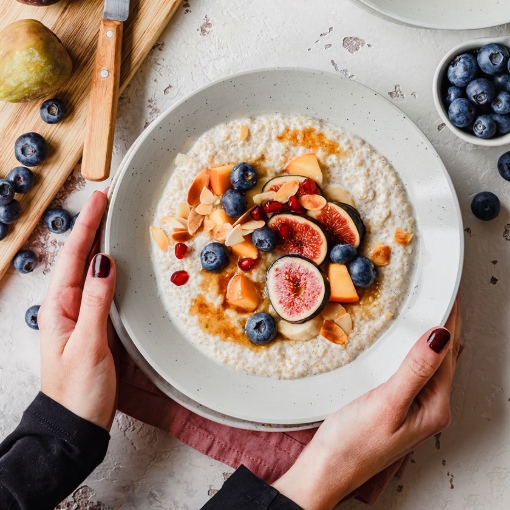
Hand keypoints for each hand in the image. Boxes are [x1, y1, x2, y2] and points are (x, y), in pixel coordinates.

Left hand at [38, 191, 116, 429]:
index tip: (99, 198)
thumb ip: (96, 302)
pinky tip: (118, 261)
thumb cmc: (78, 389)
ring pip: (91, 270)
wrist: (77, 423)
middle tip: (105, 200)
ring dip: (100, 243)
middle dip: (92, 226)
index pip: (75, 257)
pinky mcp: (95, 323)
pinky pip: (103, 287)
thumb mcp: (88, 344)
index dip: (87, 225)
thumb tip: (104, 262)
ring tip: (111, 221)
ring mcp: (81, 313)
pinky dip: (111, 268)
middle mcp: (68, 305)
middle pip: (80, 257)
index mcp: (59, 307)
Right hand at [273, 298, 460, 509]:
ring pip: (428, 362)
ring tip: (427, 310)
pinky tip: (404, 342)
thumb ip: (415, 370)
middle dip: (444, 324)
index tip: (449, 292)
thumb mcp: (386, 404)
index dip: (450, 319)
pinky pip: (412, 370)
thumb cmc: (352, 444)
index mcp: (434, 407)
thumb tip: (441, 336)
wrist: (326, 470)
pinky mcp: (395, 405)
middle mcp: (429, 407)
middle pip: (443, 357)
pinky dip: (412, 349)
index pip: (448, 353)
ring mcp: (413, 407)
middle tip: (439, 294)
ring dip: (429, 335)